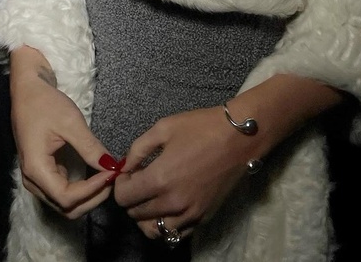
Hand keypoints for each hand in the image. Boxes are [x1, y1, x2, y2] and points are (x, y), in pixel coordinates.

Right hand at [9, 47, 113, 218]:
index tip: (112, 173)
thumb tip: (112, 167)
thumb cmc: (45, 103)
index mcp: (36, 169)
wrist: (27, 89)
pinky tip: (97, 175)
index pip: (67, 198)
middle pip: (66, 207)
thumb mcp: (70, 122)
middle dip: (93, 198)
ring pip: (64, 203)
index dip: (92, 190)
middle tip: (114, 179)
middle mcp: (33, 180)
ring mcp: (36, 178)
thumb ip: (90, 147)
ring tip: (108, 178)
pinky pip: (62, 191)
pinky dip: (81, 190)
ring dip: (88, 197)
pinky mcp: (42, 172)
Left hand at [113, 106, 253, 241]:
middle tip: (140, 180)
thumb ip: (138, 148)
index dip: (121, 184)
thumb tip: (125, 166)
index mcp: (159, 178)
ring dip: (146, 215)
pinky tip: (168, 207)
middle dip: (132, 197)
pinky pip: (176, 233)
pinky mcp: (203, 218)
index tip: (129, 173)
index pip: (123, 197)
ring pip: (153, 229)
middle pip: (135, 214)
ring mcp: (189, 214)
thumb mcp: (164, 127)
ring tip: (152, 197)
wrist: (239, 137)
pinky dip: (166, 225)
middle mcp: (172, 202)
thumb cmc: (201, 127)